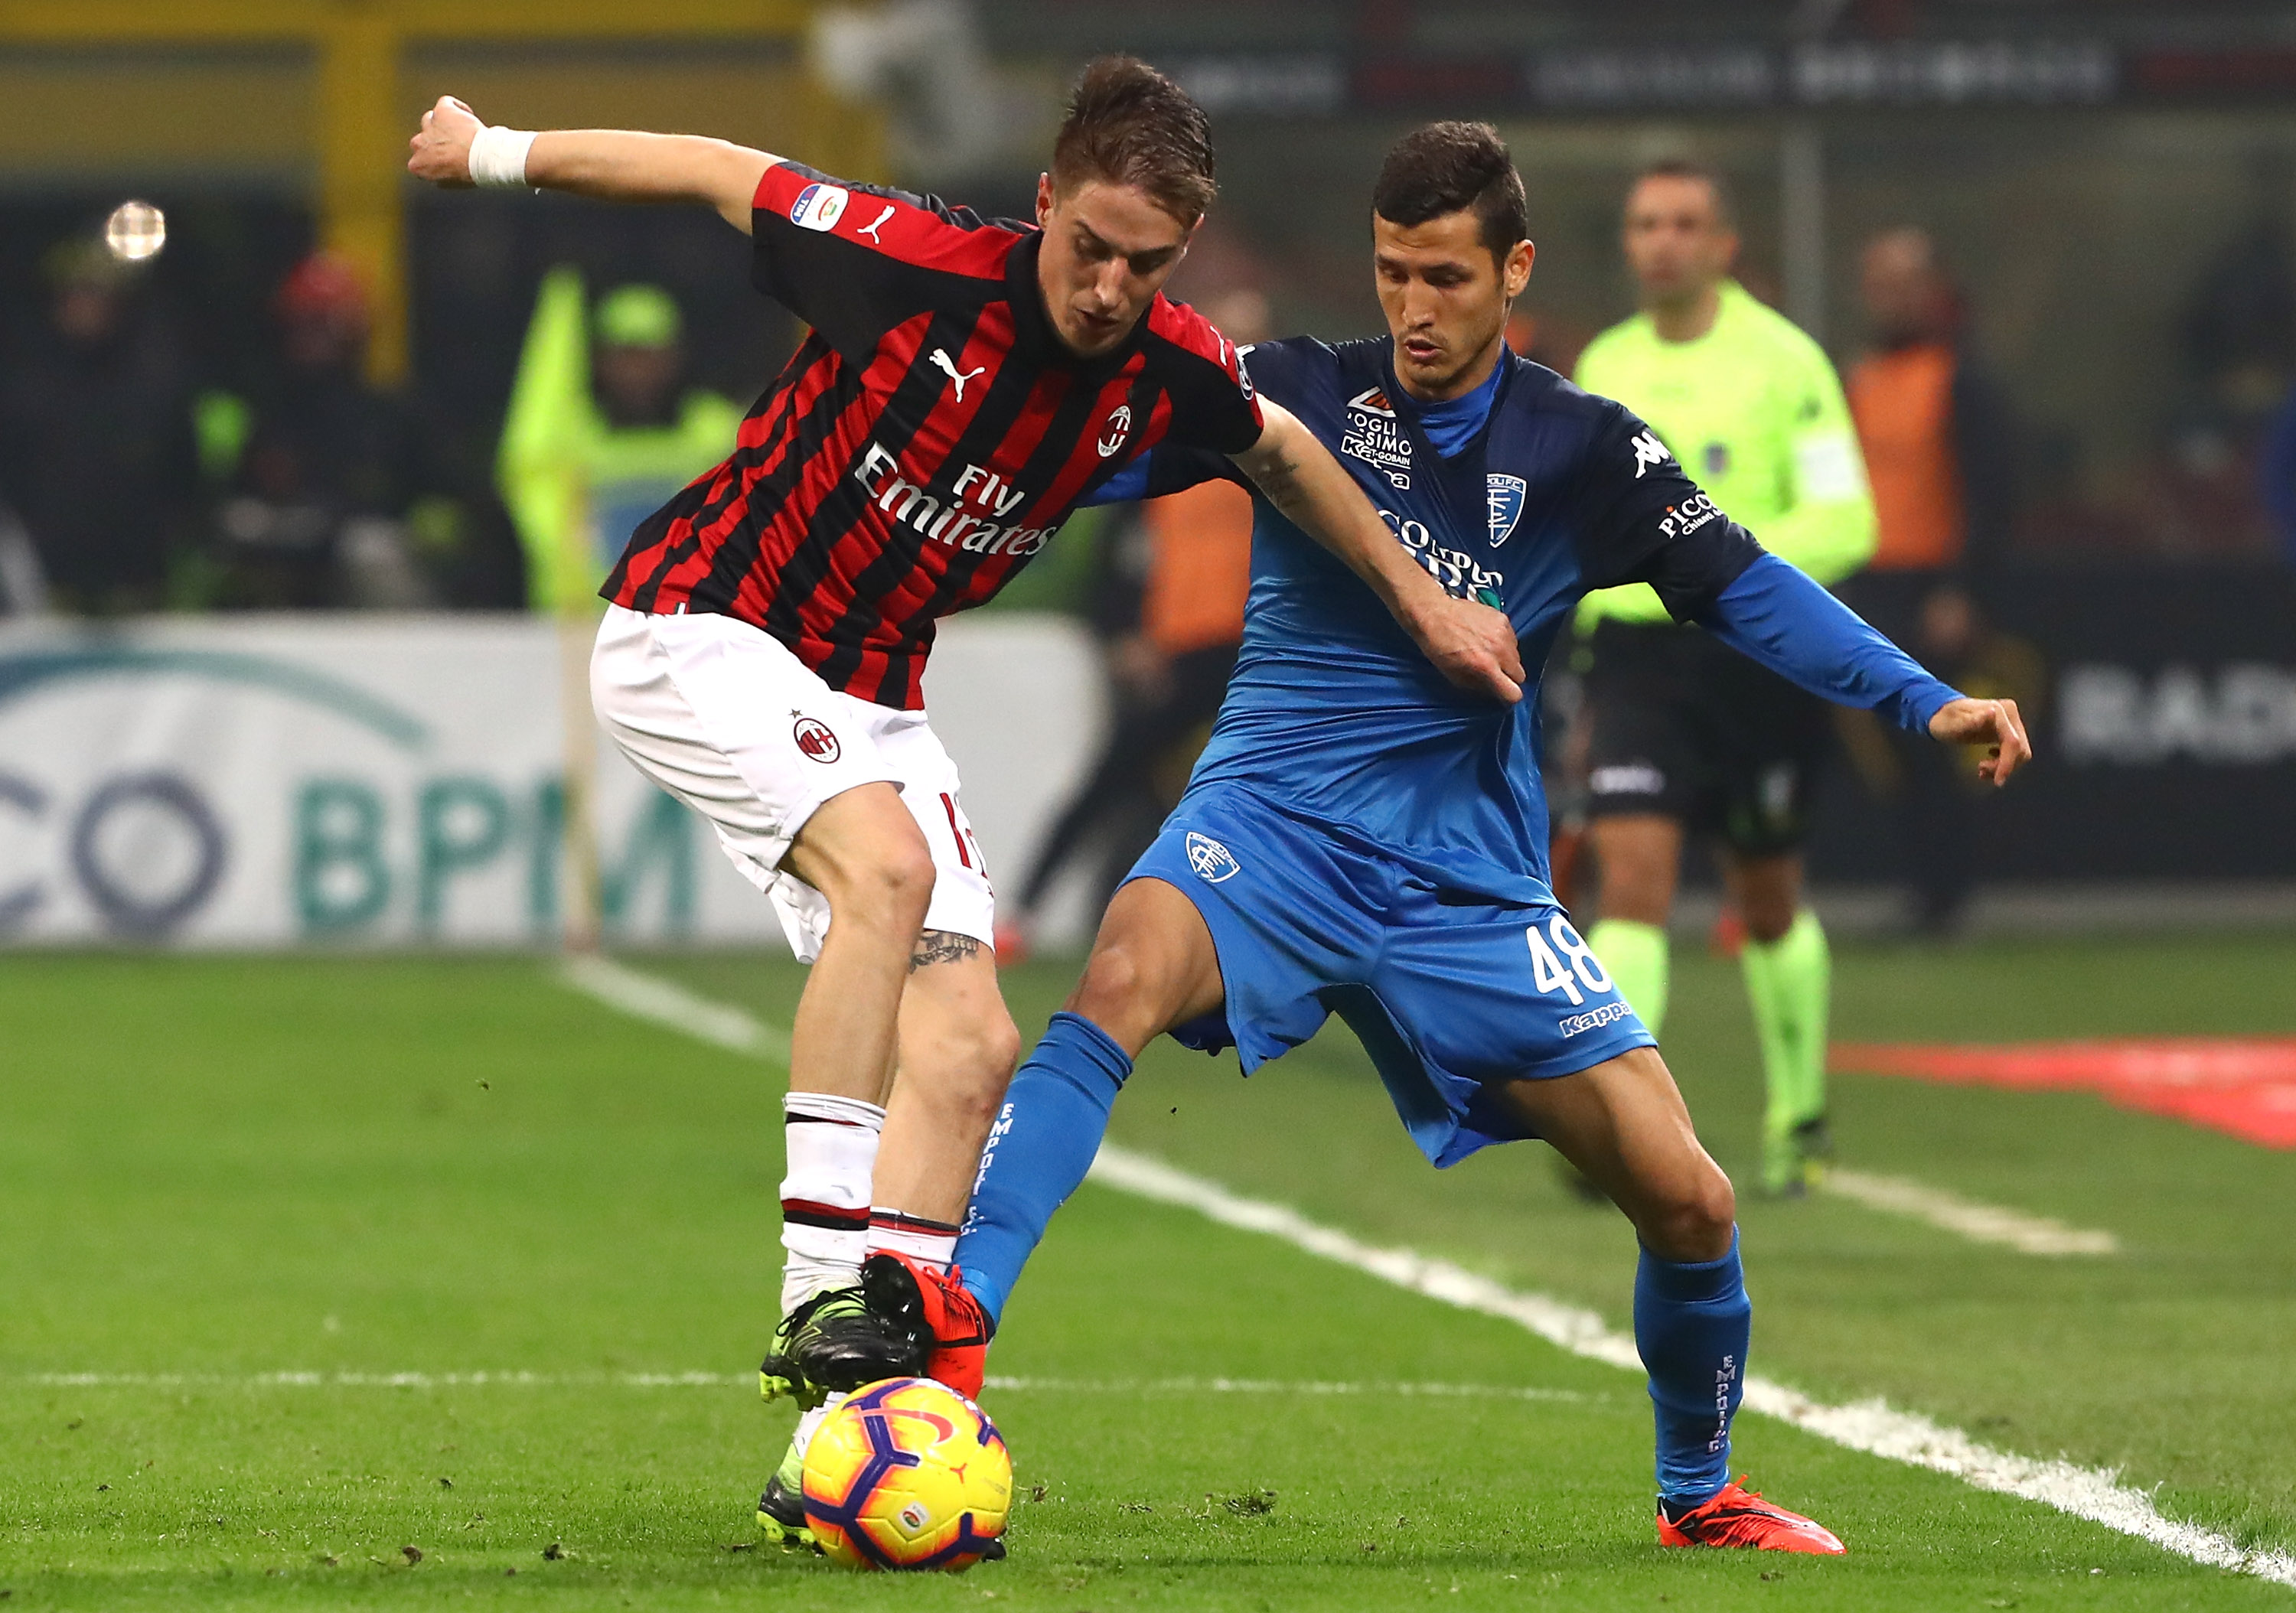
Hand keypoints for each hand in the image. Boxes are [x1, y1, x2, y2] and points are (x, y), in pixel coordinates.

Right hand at [408, 96, 482, 186]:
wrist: (481, 158)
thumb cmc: (470, 173)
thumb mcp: (449, 183)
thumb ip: (438, 176)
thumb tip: (441, 174)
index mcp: (416, 165)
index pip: (419, 159)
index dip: (434, 158)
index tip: (447, 160)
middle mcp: (418, 144)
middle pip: (423, 138)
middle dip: (436, 140)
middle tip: (455, 145)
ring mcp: (429, 125)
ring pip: (430, 119)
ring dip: (443, 123)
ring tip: (462, 129)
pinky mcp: (442, 110)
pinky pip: (446, 103)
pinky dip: (457, 107)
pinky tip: (467, 114)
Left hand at [1405, 591, 1524, 704]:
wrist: (1434, 613)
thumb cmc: (1438, 646)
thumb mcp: (1453, 676)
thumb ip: (1477, 687)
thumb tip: (1493, 692)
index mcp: (1485, 666)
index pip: (1514, 693)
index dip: (1508, 696)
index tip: (1502, 692)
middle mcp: (1499, 650)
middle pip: (1520, 675)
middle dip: (1508, 677)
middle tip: (1493, 672)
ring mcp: (1503, 632)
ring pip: (1517, 656)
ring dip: (1506, 659)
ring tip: (1487, 652)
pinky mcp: (1503, 619)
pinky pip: (1513, 639)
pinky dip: (1504, 642)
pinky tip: (1487, 638)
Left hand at [1928, 695, 2029, 784]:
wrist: (1942, 714)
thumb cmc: (1944, 720)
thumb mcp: (1953, 724)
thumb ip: (1971, 721)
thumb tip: (1992, 711)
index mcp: (2000, 711)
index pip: (2013, 742)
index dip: (2007, 763)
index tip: (1998, 782)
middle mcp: (2010, 713)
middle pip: (2020, 750)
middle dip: (2003, 766)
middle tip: (1980, 771)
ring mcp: (2011, 721)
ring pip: (2020, 753)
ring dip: (2003, 766)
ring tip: (1981, 770)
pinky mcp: (2009, 730)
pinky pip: (2015, 752)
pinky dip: (2003, 762)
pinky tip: (1986, 765)